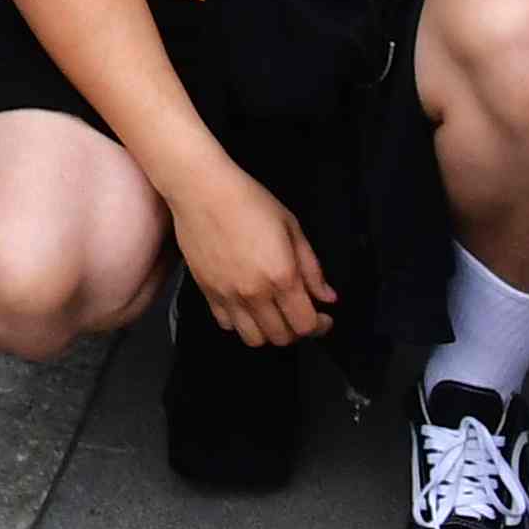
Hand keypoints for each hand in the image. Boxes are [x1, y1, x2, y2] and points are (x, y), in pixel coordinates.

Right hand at [161, 164, 336, 350]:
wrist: (202, 190)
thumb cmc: (249, 200)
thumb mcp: (292, 227)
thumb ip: (312, 268)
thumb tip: (326, 297)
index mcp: (281, 276)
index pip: (305, 325)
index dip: (320, 326)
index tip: (323, 317)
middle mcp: (255, 293)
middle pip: (281, 337)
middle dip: (296, 330)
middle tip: (299, 313)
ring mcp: (228, 295)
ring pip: (253, 339)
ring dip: (268, 331)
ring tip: (273, 313)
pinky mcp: (207, 292)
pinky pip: (227, 324)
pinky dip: (240, 322)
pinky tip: (246, 305)